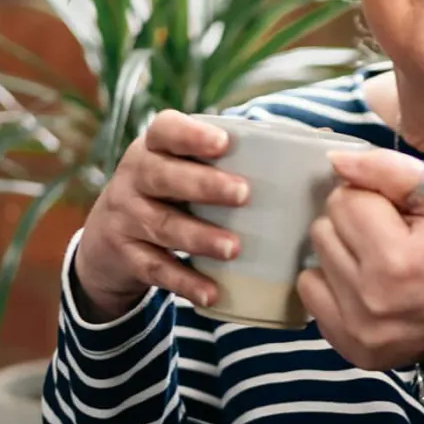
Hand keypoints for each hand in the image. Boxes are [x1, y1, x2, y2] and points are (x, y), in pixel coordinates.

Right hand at [74, 112, 250, 319]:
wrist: (106, 241)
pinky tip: (211, 292)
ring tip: (234, 248)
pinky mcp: (125, 256)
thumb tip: (317, 144)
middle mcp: (133, 177)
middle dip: (203, 184)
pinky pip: (155, 269)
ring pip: (162, 226)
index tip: (224, 143)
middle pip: (162, 177)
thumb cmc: (169, 193)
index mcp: (153, 147)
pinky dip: (184, 282)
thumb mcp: (181, 167)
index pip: (164, 130)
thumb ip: (232, 155)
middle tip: (244, 194)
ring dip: (199, 237)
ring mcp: (125, 217)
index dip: (191, 135)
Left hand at [298, 149, 423, 369]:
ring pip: (312, 260)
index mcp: (395, 258)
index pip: (345, 199)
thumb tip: (336, 162)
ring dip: (340, 254)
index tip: (395, 214)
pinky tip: (363, 287)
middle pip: (323, 229)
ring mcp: (355, 329)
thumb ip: (391, 171)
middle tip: (386, 237)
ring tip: (376, 262)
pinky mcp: (348, 346)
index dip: (369, 198)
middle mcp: (368, 298)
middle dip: (352, 224)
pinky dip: (332, 285)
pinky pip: (311, 296)